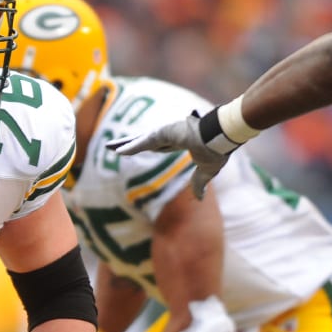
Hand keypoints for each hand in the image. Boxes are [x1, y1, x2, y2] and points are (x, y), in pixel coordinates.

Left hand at [105, 108, 237, 199]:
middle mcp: (170, 135)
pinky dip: (129, 147)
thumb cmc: (217, 151)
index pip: (158, 146)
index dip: (145, 147)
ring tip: (108, 146)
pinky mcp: (163, 132)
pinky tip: (117, 150)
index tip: (136, 149)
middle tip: (114, 146)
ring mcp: (166, 132)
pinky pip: (142, 142)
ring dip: (123, 143)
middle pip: (144, 142)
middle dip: (129, 144)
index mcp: (180, 141)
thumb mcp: (206, 172)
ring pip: (139, 140)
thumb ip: (199, 183)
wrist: (222, 139)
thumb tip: (199, 198)